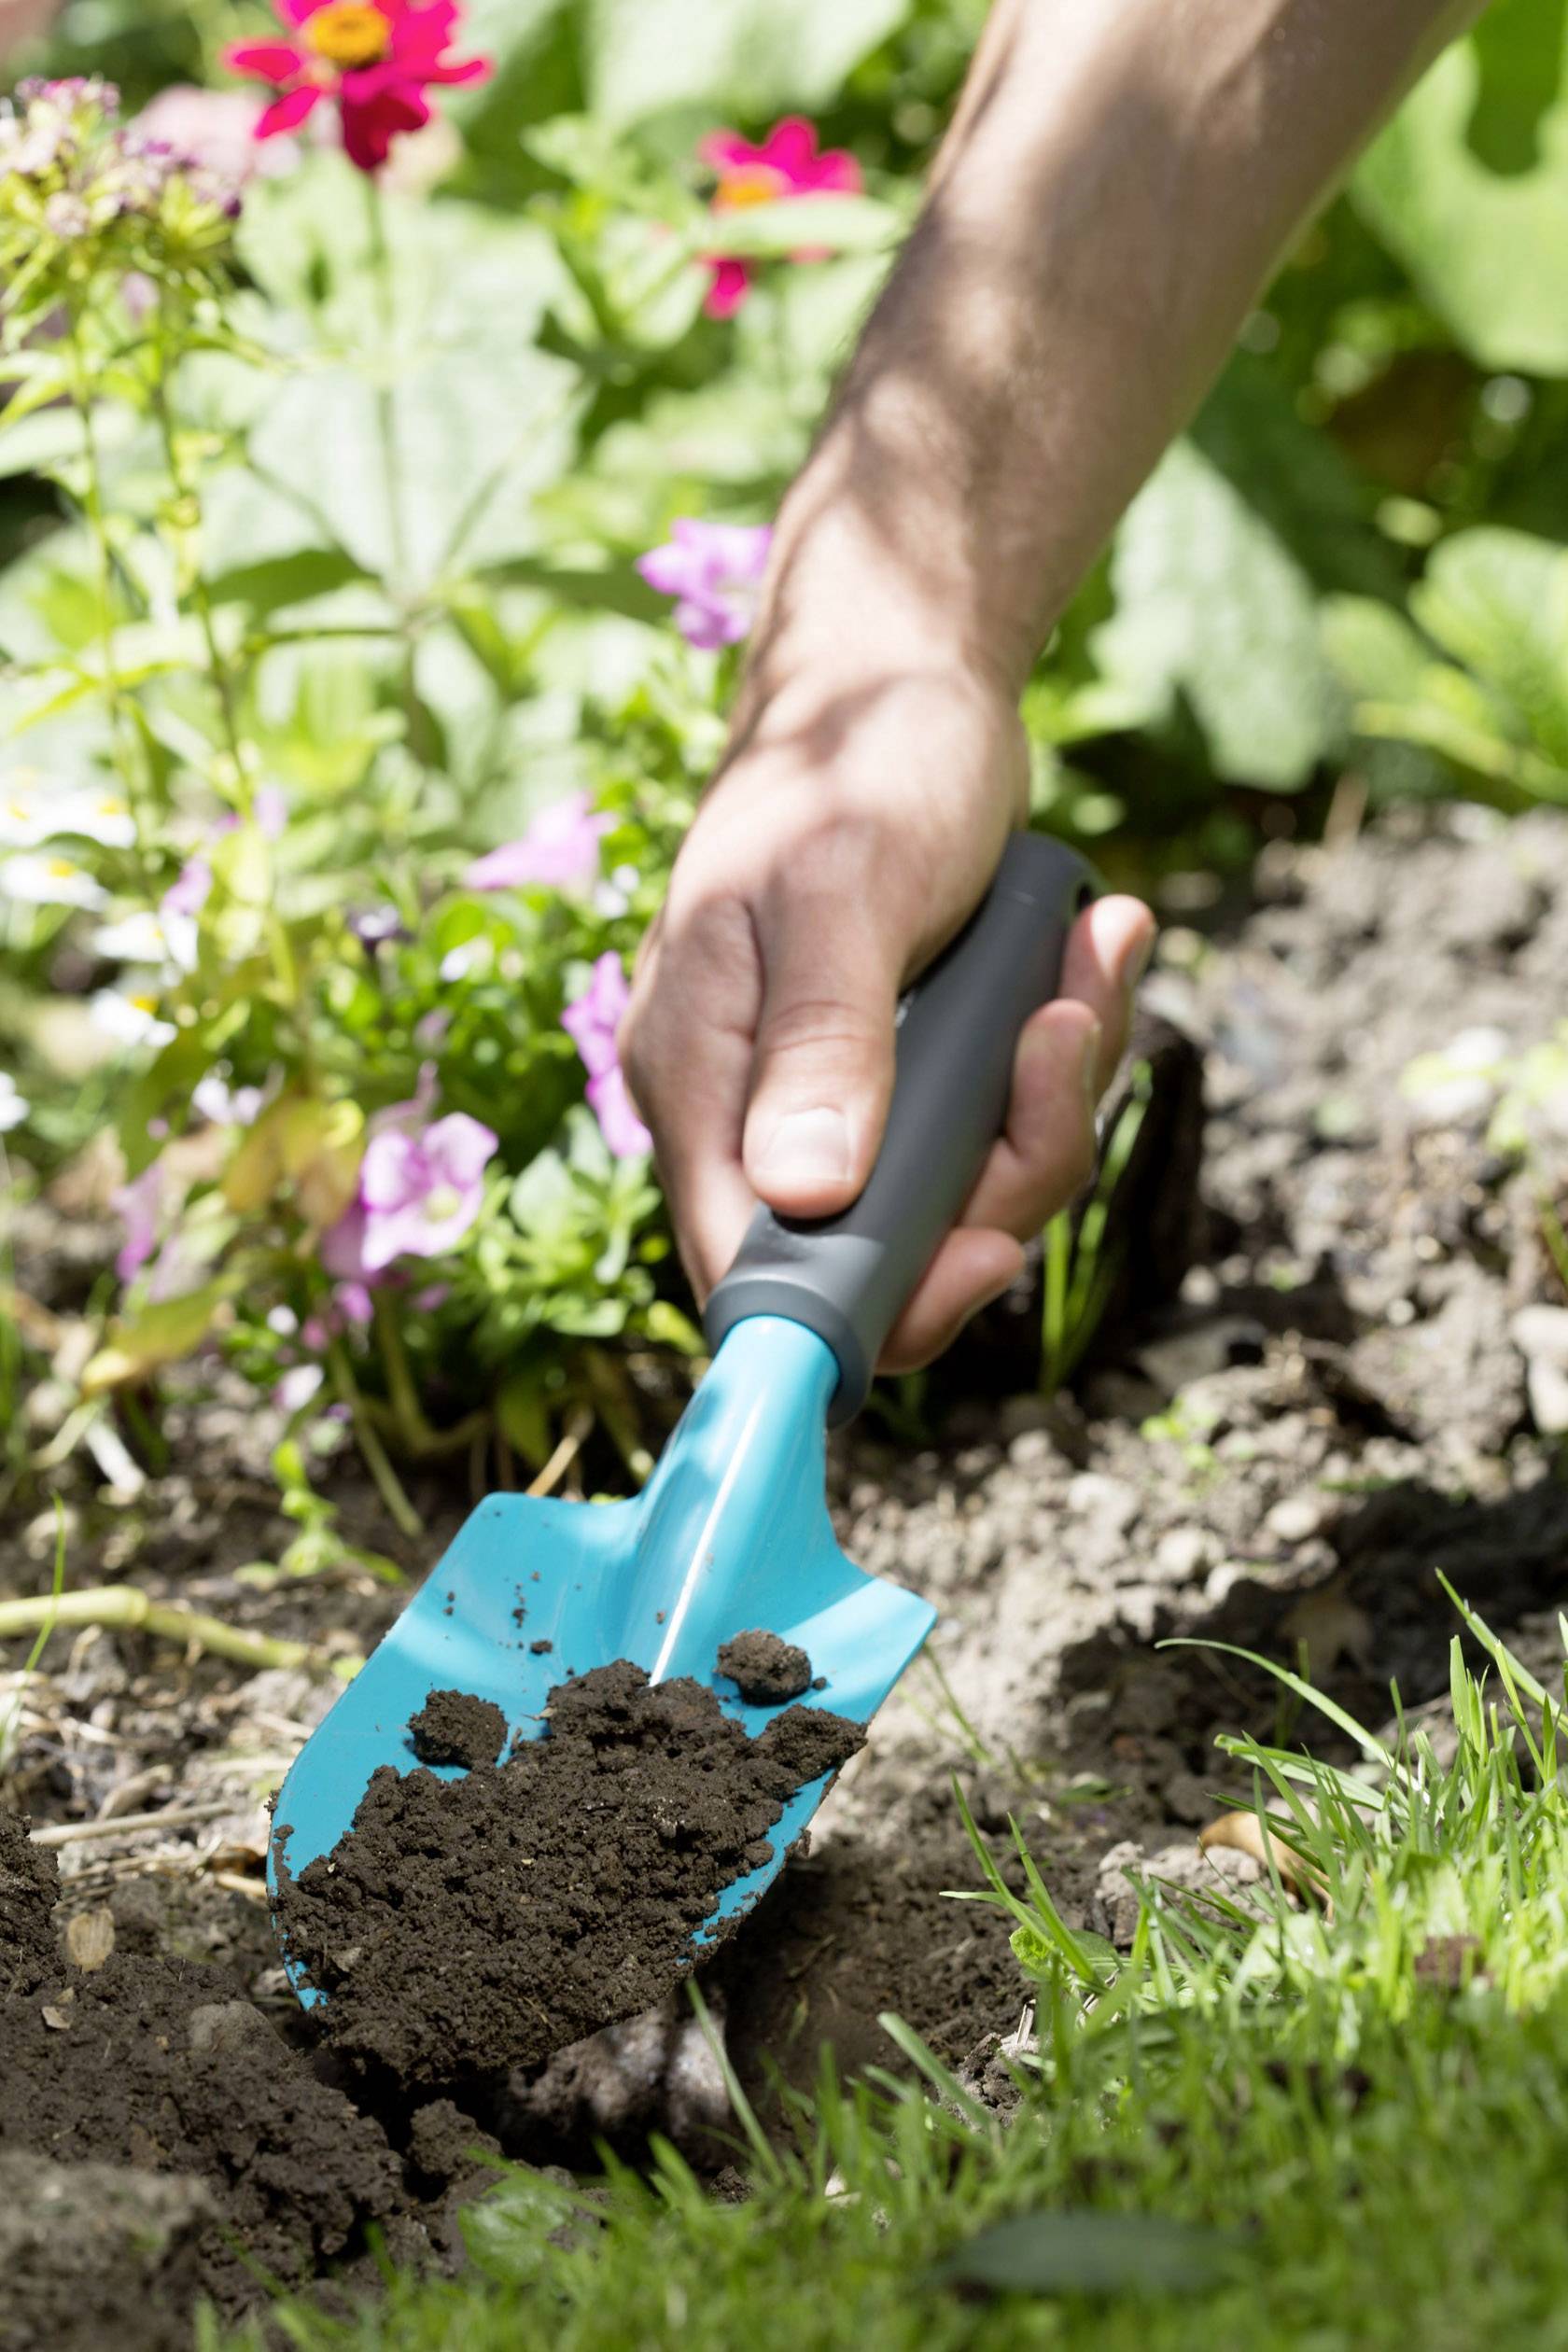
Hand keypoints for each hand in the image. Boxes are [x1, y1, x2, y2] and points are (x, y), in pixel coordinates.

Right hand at [620, 660, 1153, 1370]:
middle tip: (1060, 1037)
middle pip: (886, 1251)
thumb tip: (805, 1194)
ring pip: (963, 1190)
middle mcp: (751, 1108)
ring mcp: (833, 1093)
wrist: (905, 669)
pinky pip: (1000, 1122)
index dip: (872, 1302)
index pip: (751, 1270)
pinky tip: (1092, 947)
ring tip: (1089, 958)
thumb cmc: (856, 757)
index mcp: (695, 1075)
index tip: (987, 1252)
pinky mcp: (908, 1069)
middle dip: (1005, 1170)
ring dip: (1054, 1094)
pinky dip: (1061, 1053)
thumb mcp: (843, 890)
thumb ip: (823, 1041)